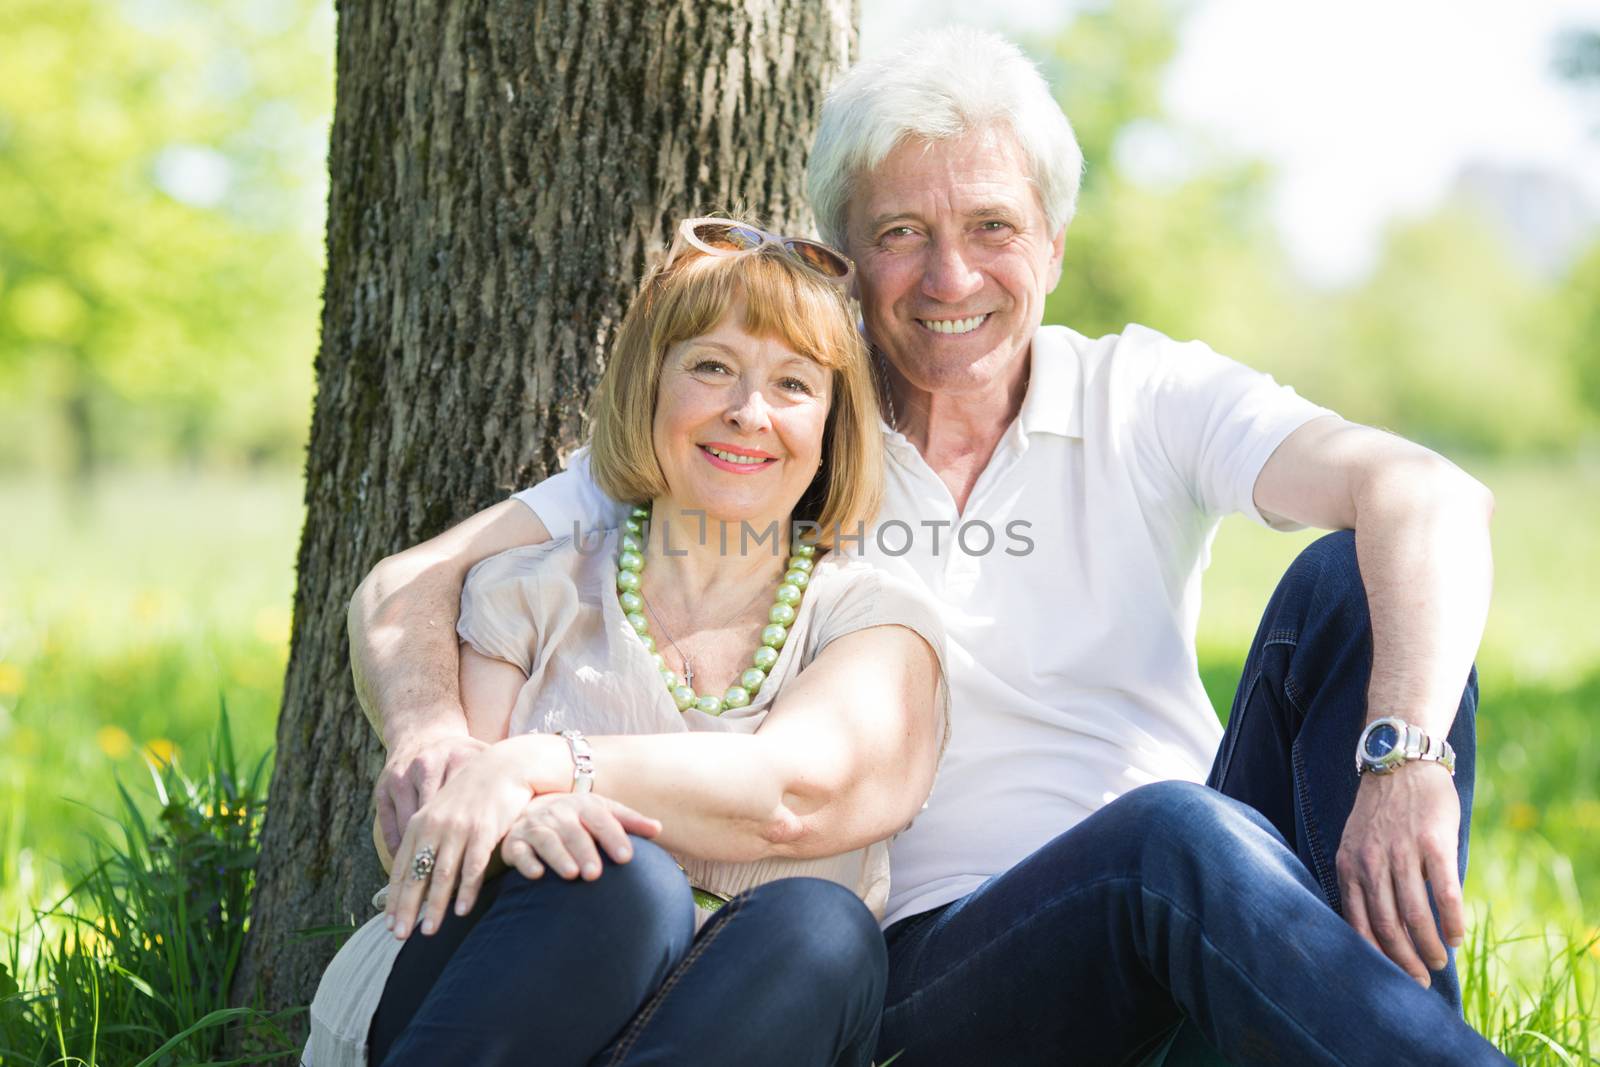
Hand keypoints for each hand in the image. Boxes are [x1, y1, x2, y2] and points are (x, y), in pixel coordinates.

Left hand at [384, 741, 535, 938]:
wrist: (503, 767)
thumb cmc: (472, 795)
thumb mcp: (442, 812)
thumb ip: (428, 839)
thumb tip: (416, 874)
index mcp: (420, 823)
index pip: (402, 866)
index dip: (394, 897)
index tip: (389, 923)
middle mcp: (436, 826)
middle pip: (417, 874)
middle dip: (407, 908)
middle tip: (400, 937)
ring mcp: (460, 828)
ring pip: (442, 875)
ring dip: (434, 906)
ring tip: (428, 932)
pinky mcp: (484, 830)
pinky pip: (472, 867)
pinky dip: (466, 891)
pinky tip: (461, 911)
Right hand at [500, 793, 661, 881]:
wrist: (532, 810)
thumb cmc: (577, 818)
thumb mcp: (603, 812)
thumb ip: (630, 821)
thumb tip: (658, 829)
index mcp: (583, 805)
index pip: (601, 818)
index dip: (613, 836)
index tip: (626, 857)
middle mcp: (558, 813)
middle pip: (573, 831)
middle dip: (585, 852)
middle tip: (595, 874)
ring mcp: (535, 826)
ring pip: (546, 839)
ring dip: (558, 856)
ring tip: (571, 874)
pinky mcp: (515, 842)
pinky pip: (518, 851)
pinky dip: (526, 862)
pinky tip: (536, 875)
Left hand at [1336, 766, 1463, 986]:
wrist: (1401, 762)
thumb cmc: (1381, 812)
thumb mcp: (1356, 844)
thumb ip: (1362, 880)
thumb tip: (1378, 929)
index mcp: (1348, 864)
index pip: (1356, 922)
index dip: (1375, 956)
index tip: (1389, 978)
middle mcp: (1371, 861)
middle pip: (1386, 925)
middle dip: (1403, 959)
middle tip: (1420, 980)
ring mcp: (1402, 851)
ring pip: (1414, 914)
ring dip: (1429, 946)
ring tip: (1440, 961)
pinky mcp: (1433, 842)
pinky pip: (1444, 892)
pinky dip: (1451, 920)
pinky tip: (1457, 936)